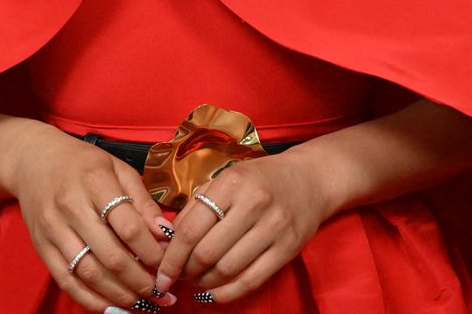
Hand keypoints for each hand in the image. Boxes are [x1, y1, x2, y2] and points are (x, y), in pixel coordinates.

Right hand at [10, 123, 174, 311]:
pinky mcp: (41, 247)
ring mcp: (53, 229)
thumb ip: (142, 202)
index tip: (168, 263)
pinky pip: (67, 281)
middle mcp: (72, 207)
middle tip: (162, 293)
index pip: (129, 226)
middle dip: (140, 281)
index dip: (152, 251)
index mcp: (96, 182)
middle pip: (110, 255)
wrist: (35, 160)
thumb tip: (165, 235)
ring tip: (143, 303)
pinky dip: (91, 300)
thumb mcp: (118, 169)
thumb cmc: (84, 163)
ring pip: (89, 273)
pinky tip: (113, 307)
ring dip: (119, 295)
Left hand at [154, 148, 332, 303]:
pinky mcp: (287, 248)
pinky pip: (252, 280)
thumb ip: (199, 204)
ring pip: (227, 269)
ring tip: (198, 281)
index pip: (191, 228)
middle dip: (187, 271)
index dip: (171, 257)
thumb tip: (170, 238)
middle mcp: (252, 204)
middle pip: (207, 252)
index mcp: (231, 183)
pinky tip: (216, 293)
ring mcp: (272, 227)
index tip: (162, 273)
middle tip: (180, 276)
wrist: (309, 178)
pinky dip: (228, 293)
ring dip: (206, 283)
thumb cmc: (260, 178)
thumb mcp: (227, 178)